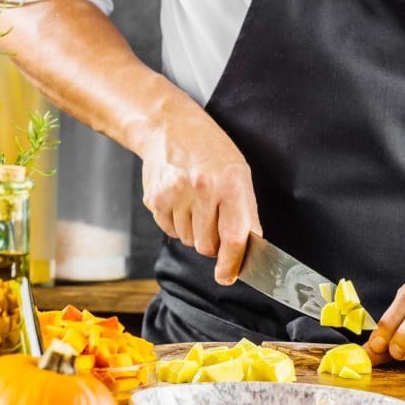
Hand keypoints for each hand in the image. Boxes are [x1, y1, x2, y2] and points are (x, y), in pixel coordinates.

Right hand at [140, 96, 261, 284]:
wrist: (170, 127)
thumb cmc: (211, 151)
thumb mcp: (239, 174)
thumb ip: (246, 213)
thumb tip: (249, 248)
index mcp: (230, 184)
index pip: (233, 237)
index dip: (231, 263)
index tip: (227, 277)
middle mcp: (202, 189)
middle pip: (206, 246)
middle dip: (212, 244)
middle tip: (213, 221)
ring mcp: (175, 194)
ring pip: (187, 240)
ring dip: (193, 232)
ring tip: (195, 204)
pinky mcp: (155, 198)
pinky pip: (169, 230)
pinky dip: (176, 223)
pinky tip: (180, 201)